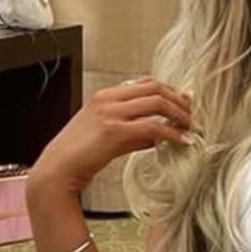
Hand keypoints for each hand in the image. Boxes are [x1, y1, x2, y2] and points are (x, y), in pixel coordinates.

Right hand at [30, 77, 196, 194]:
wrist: (58, 169)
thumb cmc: (80, 155)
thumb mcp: (108, 136)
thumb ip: (133, 132)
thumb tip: (160, 136)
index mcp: (105, 95)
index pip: (145, 82)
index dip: (169, 91)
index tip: (183, 104)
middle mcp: (108, 99)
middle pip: (155, 88)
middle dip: (179, 100)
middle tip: (192, 115)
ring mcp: (111, 113)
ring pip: (157, 103)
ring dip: (179, 115)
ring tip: (190, 128)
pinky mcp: (115, 131)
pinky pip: (153, 128)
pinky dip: (172, 134)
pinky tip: (181, 142)